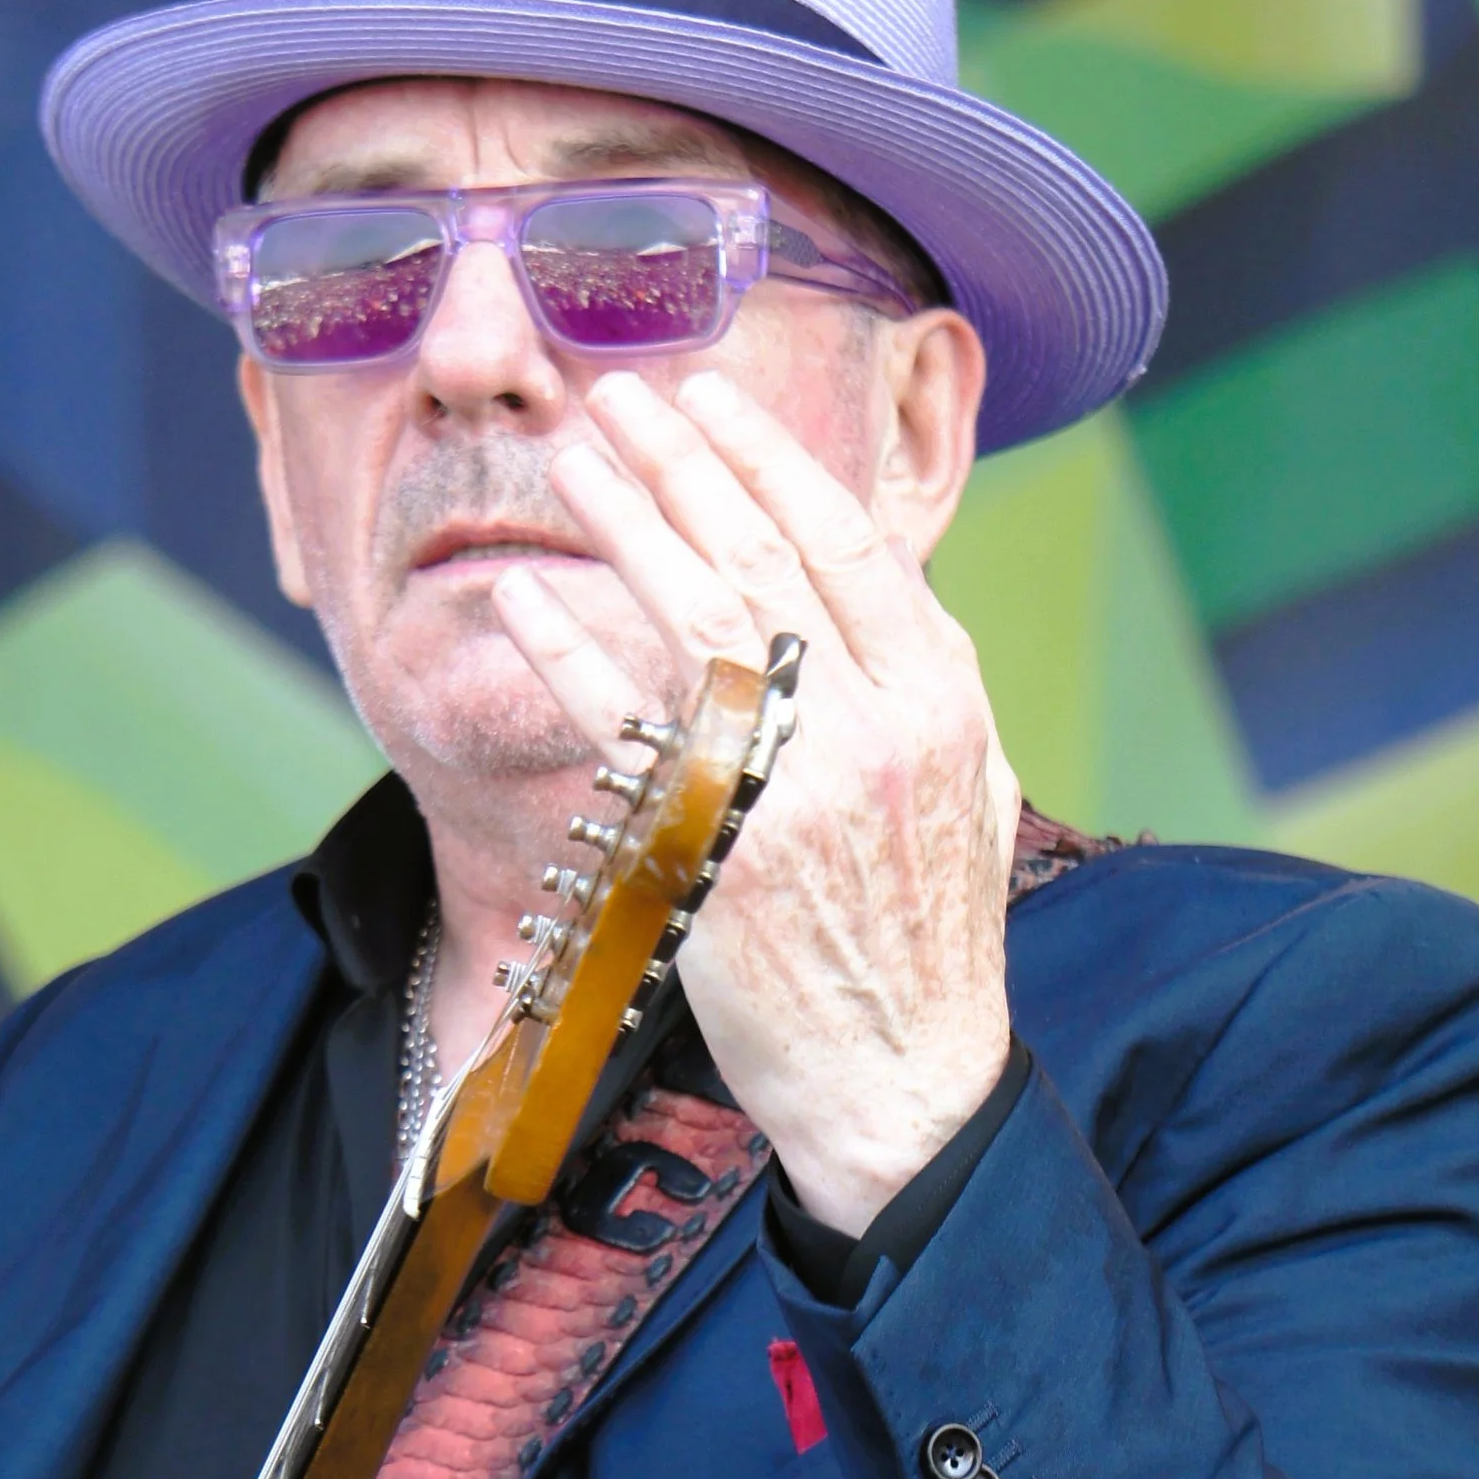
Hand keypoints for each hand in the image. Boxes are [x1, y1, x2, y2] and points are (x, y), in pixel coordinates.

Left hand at [492, 364, 1018, 1236]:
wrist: (905, 1084)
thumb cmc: (923, 941)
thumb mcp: (960, 791)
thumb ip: (913, 689)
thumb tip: (864, 592)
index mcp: (940, 701)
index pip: (849, 540)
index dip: (768, 458)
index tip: (710, 398)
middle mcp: (874, 728)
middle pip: (761, 555)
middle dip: (680, 460)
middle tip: (615, 395)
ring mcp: (795, 789)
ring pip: (693, 615)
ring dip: (620, 521)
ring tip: (567, 458)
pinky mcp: (718, 853)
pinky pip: (625, 726)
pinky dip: (566, 652)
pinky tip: (519, 602)